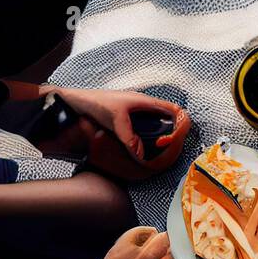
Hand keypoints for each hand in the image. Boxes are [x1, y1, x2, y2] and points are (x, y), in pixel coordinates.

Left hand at [57, 87, 184, 160]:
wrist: (75, 102)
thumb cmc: (95, 104)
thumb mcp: (114, 120)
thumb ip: (129, 138)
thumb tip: (141, 157)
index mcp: (145, 102)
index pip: (174, 110)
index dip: (182, 123)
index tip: (177, 139)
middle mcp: (143, 106)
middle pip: (168, 119)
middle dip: (173, 134)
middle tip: (166, 148)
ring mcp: (136, 113)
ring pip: (157, 126)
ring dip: (161, 138)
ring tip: (158, 150)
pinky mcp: (128, 121)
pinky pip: (145, 130)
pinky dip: (149, 139)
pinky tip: (143, 149)